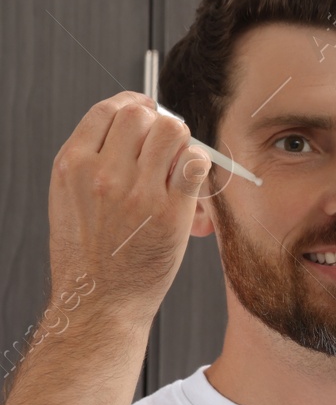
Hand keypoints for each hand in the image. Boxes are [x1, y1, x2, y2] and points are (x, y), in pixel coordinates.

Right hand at [47, 91, 211, 326]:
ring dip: (181, 141)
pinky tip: (190, 177)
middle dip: (158, 122)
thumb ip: (93, 160)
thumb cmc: (87, 253)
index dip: (132, 104)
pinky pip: (195, 163)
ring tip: (176, 161)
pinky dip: (198, 163)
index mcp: (72, 165)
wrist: (99, 300)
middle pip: (141, 115)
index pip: (107, 110)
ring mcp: (138, 192)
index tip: (145, 109)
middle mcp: (102, 173)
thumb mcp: (68, 197)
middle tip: (166, 140)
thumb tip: (130, 127)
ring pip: (172, 132)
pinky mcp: (170, 212)